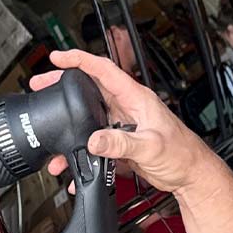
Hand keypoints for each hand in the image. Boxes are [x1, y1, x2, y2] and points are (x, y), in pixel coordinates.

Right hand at [31, 48, 209, 196]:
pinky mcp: (120, 142)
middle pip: (89, 88)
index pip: (104, 69)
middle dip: (63, 85)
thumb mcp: (150, 146)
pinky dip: (81, 150)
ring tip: (48, 128)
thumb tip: (94, 140)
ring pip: (88, 116)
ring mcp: (122, 124)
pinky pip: (95, 141)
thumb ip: (121, 144)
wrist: (191, 175)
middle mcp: (127, 107)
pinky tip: (72, 163)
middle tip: (41, 84)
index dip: (80, 60)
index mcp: (136, 98)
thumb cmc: (182, 154)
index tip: (58, 57)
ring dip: (68, 121)